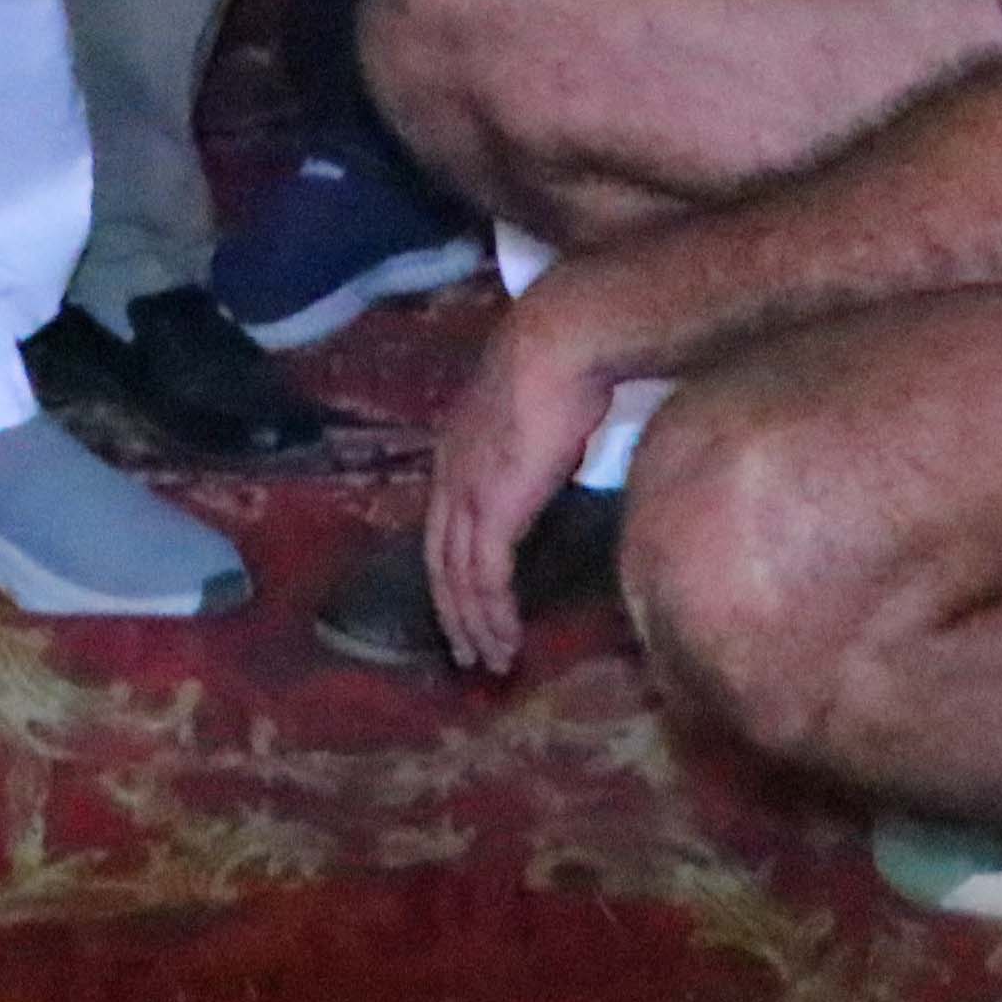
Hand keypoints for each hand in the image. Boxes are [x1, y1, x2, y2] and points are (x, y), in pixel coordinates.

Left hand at [425, 301, 621, 677]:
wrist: (562, 341)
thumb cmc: (562, 364)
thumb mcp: (534, 414)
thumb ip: (528, 447)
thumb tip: (547, 462)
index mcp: (455, 451)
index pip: (443, 527)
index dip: (453, 571)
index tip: (469, 605)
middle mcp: (449, 476)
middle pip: (440, 561)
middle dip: (454, 612)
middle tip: (470, 654)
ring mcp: (466, 493)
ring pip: (459, 578)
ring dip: (475, 625)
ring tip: (493, 660)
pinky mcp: (492, 509)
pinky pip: (485, 577)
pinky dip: (493, 613)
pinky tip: (507, 638)